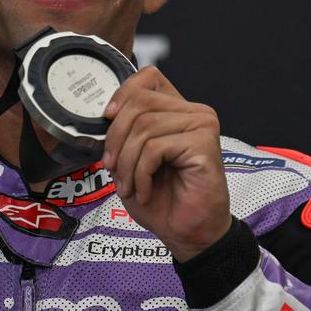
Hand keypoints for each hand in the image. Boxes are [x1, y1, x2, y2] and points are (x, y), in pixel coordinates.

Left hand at [102, 67, 232, 261]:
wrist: (187, 233)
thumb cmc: (163, 198)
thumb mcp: (133, 157)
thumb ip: (126, 129)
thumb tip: (106, 112)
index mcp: (178, 110)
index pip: (148, 77)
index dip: (123, 93)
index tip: (107, 118)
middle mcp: (195, 112)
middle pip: (139, 103)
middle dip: (116, 137)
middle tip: (112, 167)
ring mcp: (202, 125)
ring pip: (144, 127)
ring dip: (127, 162)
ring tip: (129, 185)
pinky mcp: (204, 144)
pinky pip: (155, 148)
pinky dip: (141, 173)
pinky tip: (145, 190)